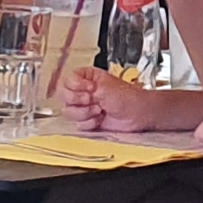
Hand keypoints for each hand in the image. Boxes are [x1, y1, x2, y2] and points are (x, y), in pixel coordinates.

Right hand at [61, 68, 193, 133]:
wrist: (137, 114)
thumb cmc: (127, 97)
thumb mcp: (104, 87)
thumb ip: (83, 87)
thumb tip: (70, 91)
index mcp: (87, 78)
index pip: (68, 80)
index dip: (76, 86)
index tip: (89, 88)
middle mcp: (83, 92)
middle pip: (64, 97)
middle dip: (79, 100)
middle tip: (92, 99)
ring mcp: (85, 107)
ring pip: (69, 112)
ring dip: (85, 112)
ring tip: (100, 110)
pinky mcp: (88, 121)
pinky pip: (78, 124)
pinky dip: (90, 123)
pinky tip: (101, 119)